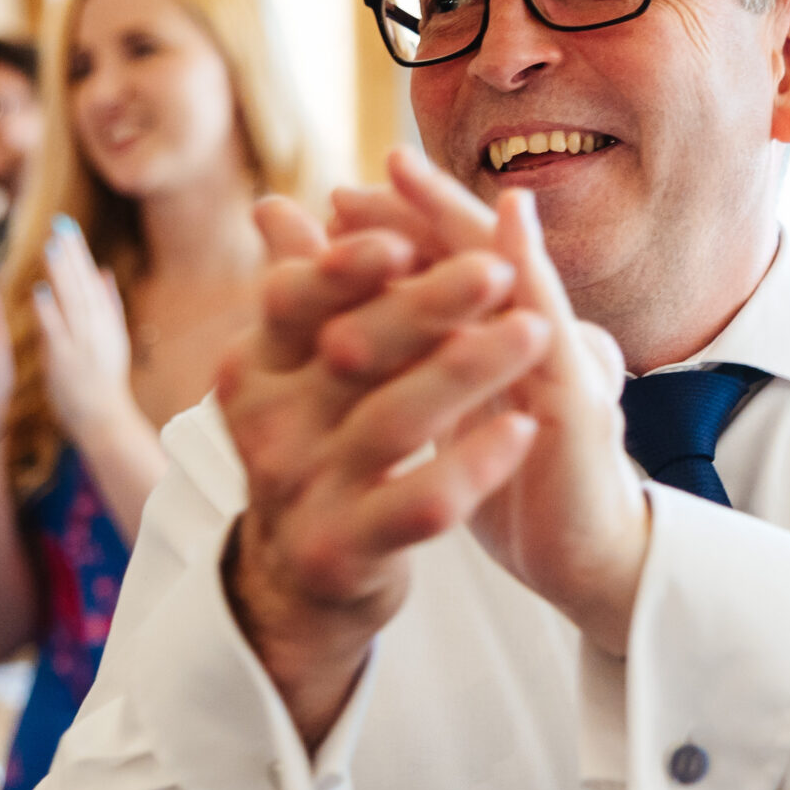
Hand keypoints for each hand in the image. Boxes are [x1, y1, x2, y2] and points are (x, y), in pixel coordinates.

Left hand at [30, 220, 145, 454]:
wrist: (104, 418)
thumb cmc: (104, 380)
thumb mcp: (112, 338)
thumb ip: (108, 304)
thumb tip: (103, 271)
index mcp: (106, 320)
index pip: (90, 279)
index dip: (78, 252)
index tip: (66, 226)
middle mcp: (97, 328)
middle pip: (83, 284)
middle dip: (72, 253)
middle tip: (59, 223)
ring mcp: (83, 344)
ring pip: (73, 302)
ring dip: (63, 275)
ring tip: (52, 246)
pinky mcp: (67, 361)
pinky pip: (57, 332)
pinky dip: (50, 312)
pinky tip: (40, 292)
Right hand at [217, 187, 549, 742]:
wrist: (299, 584)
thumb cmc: (315, 450)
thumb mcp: (298, 375)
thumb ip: (304, 294)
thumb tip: (273, 206)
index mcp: (254, 368)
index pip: (291, 300)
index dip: (346, 266)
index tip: (406, 234)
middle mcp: (268, 427)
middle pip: (350, 351)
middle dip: (427, 304)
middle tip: (498, 267)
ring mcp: (303, 492)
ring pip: (392, 422)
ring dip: (464, 371)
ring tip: (534, 333)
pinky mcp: (344, 550)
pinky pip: (417, 505)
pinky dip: (471, 464)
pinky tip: (522, 429)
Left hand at [343, 152, 648, 654]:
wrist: (577, 560)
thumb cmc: (508, 481)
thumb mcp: (439, 414)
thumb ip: (397, 354)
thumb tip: (334, 316)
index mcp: (491, 341)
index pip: (440, 270)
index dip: (393, 230)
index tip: (334, 201)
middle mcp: (528, 335)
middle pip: (470, 252)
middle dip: (417, 205)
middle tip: (369, 166)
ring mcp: (560, 357)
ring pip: (501, 272)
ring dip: (448, 220)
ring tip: (401, 172)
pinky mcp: (580, 397)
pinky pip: (551, 325)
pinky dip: (528, 269)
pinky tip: (508, 226)